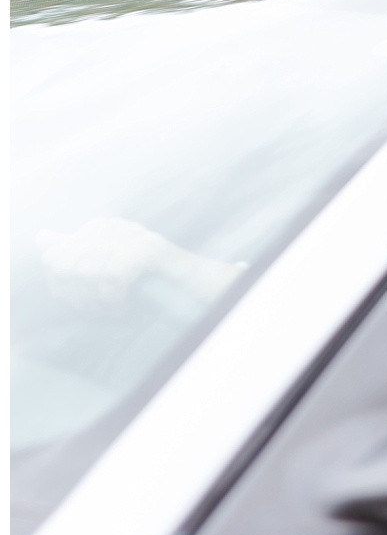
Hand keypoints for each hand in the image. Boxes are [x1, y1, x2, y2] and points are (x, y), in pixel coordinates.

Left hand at [35, 217, 240, 308]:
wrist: (195, 292)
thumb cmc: (151, 288)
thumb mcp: (105, 276)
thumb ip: (74, 257)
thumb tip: (43, 239)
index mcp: (99, 228)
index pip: (54, 261)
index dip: (66, 291)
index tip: (90, 304)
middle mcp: (113, 225)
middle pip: (67, 267)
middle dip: (82, 297)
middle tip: (105, 309)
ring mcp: (133, 233)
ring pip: (86, 270)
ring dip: (100, 300)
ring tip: (118, 306)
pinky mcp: (150, 247)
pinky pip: (112, 274)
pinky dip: (115, 296)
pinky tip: (126, 302)